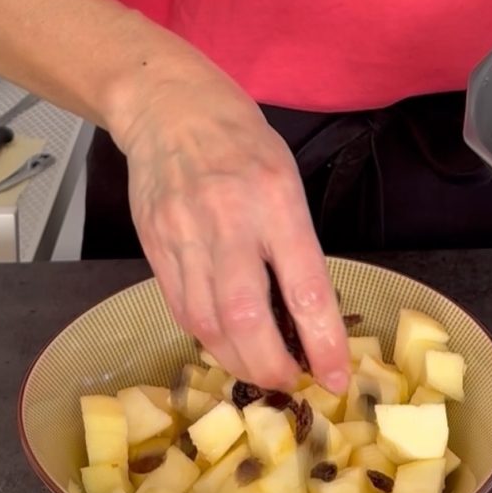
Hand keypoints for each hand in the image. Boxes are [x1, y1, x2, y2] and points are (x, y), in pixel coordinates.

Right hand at [112, 68, 351, 392]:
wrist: (172, 110)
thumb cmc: (242, 143)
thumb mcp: (287, 181)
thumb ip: (295, 244)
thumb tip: (308, 313)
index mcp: (276, 201)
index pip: (305, 288)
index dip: (323, 342)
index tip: (336, 376)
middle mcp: (229, 222)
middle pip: (247, 318)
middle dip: (271, 366)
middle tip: (291, 382)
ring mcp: (185, 236)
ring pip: (209, 324)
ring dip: (238, 361)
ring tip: (260, 370)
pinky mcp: (155, 246)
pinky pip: (182, 309)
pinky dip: (207, 337)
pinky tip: (225, 343)